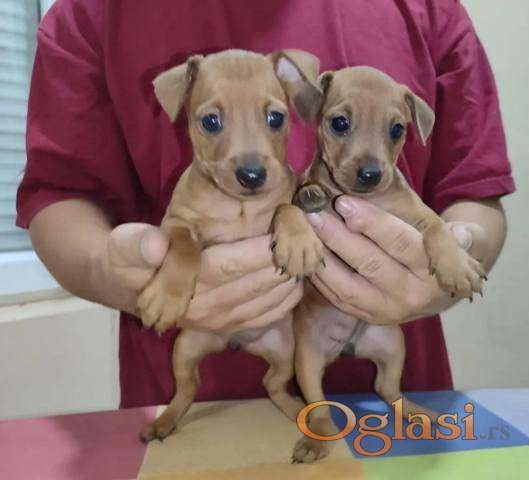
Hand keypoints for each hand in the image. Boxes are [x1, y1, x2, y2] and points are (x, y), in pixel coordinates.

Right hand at [101, 224, 301, 332]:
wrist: (135, 289)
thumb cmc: (132, 260)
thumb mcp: (123, 246)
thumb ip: (135, 244)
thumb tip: (155, 245)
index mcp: (181, 287)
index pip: (227, 266)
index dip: (258, 249)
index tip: (281, 227)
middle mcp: (204, 310)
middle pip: (254, 284)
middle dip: (281, 260)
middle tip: (303, 236)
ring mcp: (219, 322)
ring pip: (266, 302)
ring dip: (289, 279)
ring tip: (302, 253)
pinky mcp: (230, 326)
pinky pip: (267, 317)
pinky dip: (287, 298)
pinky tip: (296, 278)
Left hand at [306, 196, 484, 324]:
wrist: (438, 292)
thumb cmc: (441, 252)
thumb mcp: (462, 240)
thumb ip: (464, 235)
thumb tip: (462, 235)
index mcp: (435, 271)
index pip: (401, 244)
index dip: (372, 223)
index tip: (344, 202)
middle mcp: (410, 295)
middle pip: (370, 263)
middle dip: (338, 237)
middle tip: (314, 214)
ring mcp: (386, 311)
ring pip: (347, 285)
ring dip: (323, 257)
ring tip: (306, 231)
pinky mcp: (367, 316)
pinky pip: (337, 298)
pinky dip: (320, 276)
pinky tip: (308, 253)